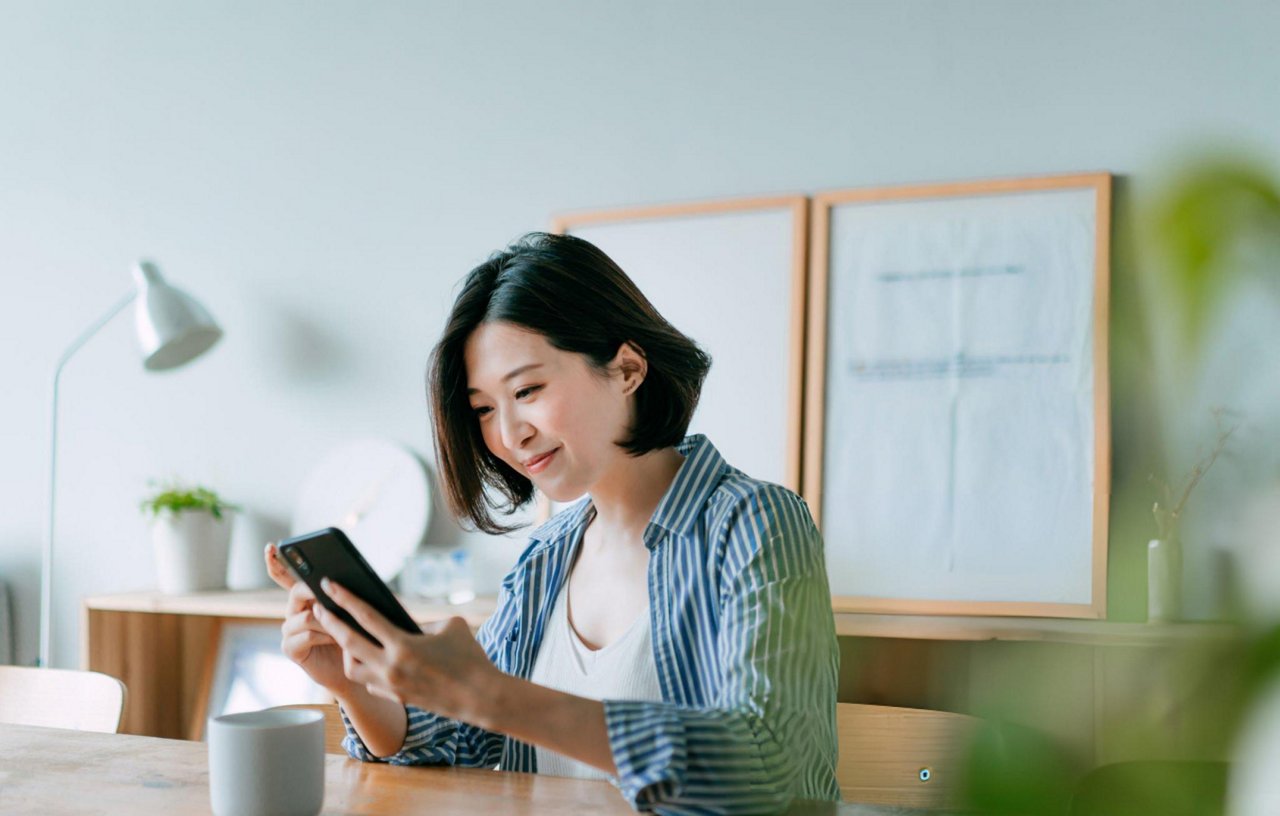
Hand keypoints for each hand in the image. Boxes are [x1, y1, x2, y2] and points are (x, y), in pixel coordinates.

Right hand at [264, 543, 356, 696]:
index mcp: (307, 597)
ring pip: (305, 615)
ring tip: (343, 625)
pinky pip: (306, 634)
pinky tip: (336, 638)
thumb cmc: (358, 635)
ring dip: (327, 619)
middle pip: (297, 591)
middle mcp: (294, 611)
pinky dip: (324, 634)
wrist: (356, 668)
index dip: (276, 562)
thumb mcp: (354, 609)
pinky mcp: (291, 648)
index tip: (272, 547)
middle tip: (327, 588)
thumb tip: (352, 574)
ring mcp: (290, 630)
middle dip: (312, 589)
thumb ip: (347, 593)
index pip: (286, 576)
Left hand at [313, 579, 502, 725]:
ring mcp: (391, 686)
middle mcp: (391, 667)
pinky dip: (367, 669)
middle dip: (330, 622)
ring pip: (352, 667)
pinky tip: (371, 659)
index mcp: (403, 645)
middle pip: (348, 641)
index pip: (365, 616)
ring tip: (348, 638)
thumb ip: (423, 622)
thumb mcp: (450, 626)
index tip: (328, 584)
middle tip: (318, 607)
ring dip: (347, 651)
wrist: (481, 698)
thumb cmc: (471, 657)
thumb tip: (405, 624)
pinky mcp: (397, 698)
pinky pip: (370, 682)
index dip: (344, 598)